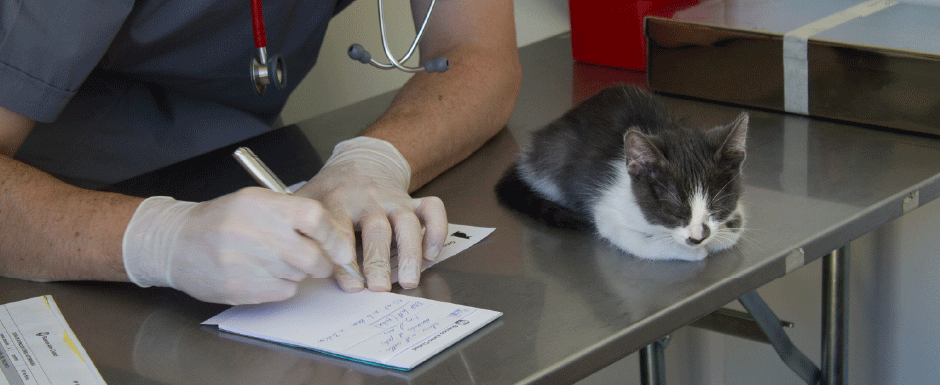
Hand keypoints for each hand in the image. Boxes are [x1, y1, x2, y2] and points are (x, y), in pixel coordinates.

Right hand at [122, 188, 355, 304]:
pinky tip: (262, 274)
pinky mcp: (239, 288)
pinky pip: (282, 291)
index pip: (314, 217)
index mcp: (260, 204)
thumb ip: (292, 214)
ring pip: (298, 275)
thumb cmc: (221, 221)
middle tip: (316, 260)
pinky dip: (282, 285)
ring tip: (274, 260)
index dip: (334, 236)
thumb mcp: (254, 203)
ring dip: (297, 272)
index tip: (341, 248)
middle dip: (322, 262)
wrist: (175, 243)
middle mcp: (253, 232)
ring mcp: (245, 262)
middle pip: (312, 255)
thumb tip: (335, 239)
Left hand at [295, 137, 446, 291]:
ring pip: (407, 222)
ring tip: (408, 281)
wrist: (360, 161)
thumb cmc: (331, 192)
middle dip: (378, 260)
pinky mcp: (413, 201)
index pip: (340, 228)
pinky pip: (433, 210)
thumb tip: (296, 265)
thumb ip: (304, 230)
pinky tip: (430, 255)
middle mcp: (368, 199)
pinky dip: (437, 232)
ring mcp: (394, 199)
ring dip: (410, 253)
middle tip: (379, 288)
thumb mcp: (309, 203)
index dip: (344, 256)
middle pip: (376, 228)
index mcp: (338, 201)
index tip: (350, 283)